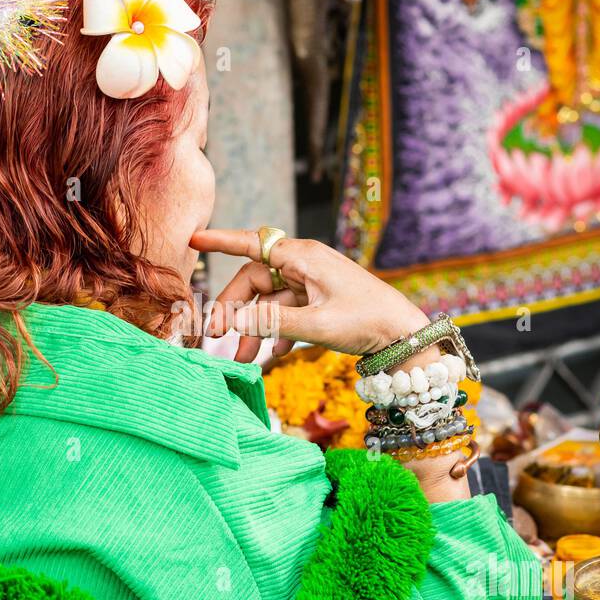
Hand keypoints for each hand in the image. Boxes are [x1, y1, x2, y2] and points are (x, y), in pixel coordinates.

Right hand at [191, 228, 429, 363]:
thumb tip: (236, 321)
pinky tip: (273, 354)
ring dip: (254, 328)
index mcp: (303, 258)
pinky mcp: (319, 301)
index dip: (221, 241)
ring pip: (269, 301)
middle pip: (255, 280)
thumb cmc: (367, 321)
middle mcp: (304, 265)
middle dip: (234, 308)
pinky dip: (275, 331)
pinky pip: (286, 312)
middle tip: (217, 337)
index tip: (194, 239)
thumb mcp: (318, 325)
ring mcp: (311, 283)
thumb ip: (274, 322)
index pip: (252, 243)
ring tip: (244, 359)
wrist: (404, 335)